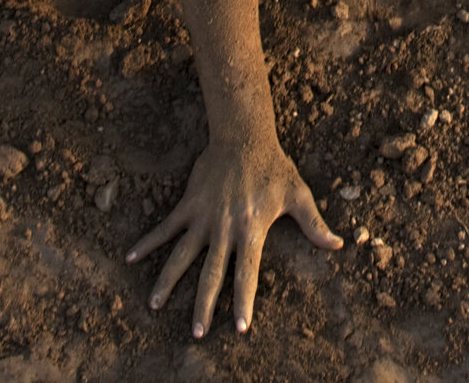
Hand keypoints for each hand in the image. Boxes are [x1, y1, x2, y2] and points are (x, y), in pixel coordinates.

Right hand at [128, 134, 340, 337]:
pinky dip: (148, 243)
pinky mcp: (188, 204)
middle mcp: (224, 228)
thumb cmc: (274, 168)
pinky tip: (130, 258)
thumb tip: (337, 244)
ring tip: (154, 305)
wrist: (243, 136)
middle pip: (211, 274)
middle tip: (197, 332)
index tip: (239, 327)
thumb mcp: (298, 195)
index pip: (246, 274)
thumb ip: (314, 224)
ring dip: (168, 281)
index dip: (243, 302)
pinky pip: (165, 228)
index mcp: (251, 229)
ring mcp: (203, 217)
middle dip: (204, 305)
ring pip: (182, 256)